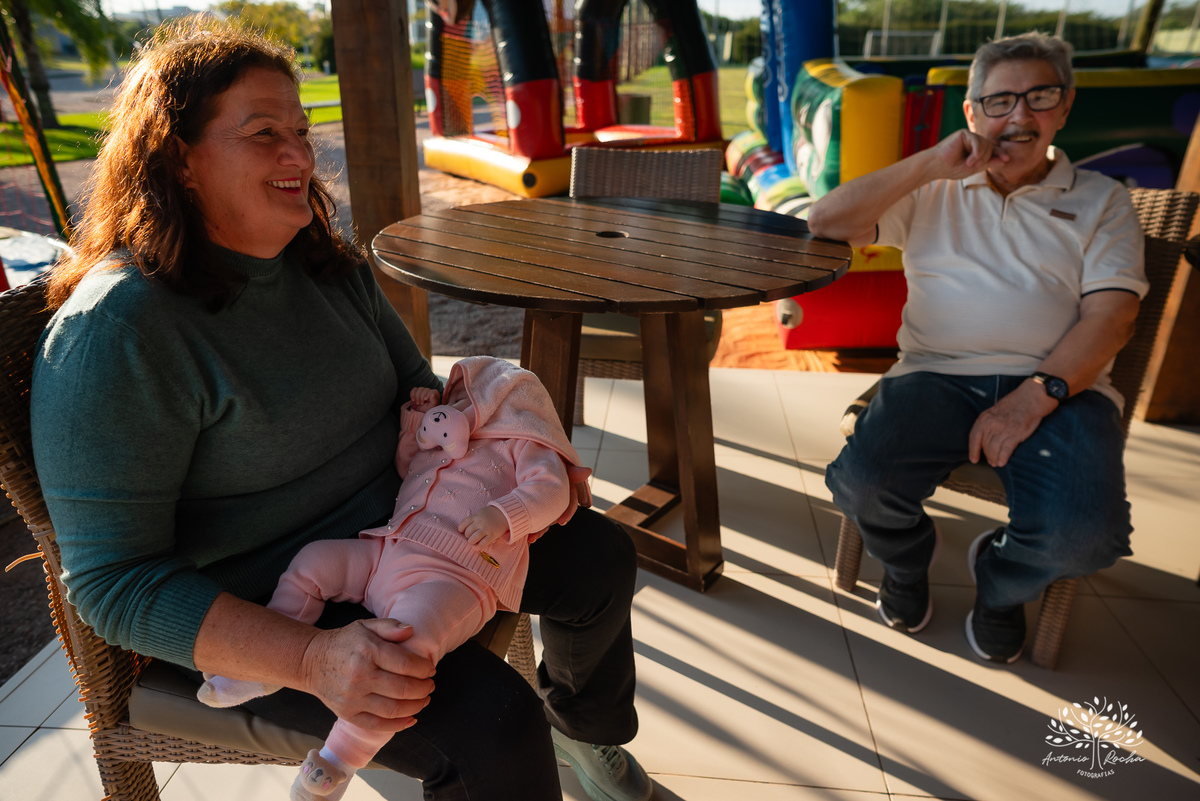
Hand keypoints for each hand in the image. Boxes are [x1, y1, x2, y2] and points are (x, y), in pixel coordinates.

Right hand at [299, 618, 435, 732]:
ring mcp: (352, 698)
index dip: (424, 669)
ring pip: (393, 709)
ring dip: (416, 706)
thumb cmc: (344, 643)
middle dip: (424, 689)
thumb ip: (390, 627)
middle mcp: (360, 676)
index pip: (405, 663)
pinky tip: (411, 718)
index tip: (430, 670)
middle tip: (430, 685)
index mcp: (368, 651)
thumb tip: (411, 631)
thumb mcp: (365, 626)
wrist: (311, 661)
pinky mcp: (347, 714)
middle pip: (403, 688)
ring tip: (424, 700)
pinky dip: (398, 725)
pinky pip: (377, 725)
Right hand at [409, 386, 440, 412]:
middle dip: (421, 397)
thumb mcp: (432, 407)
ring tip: (417, 403)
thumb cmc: (428, 410)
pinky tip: (413, 400)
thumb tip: (432, 394)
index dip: (427, 395)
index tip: (424, 400)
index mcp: (435, 394)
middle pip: (424, 389)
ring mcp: (423, 391)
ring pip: (419, 389)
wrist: (421, 413)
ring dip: (416, 397)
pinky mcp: (417, 391)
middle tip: (421, 404)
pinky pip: (414, 389)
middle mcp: (429, 391)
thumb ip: (434, 400)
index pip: (431, 391)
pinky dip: (412, 394)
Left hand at [458, 505, 507, 545]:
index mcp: (475, 516)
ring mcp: (486, 529)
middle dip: (468, 536)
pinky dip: (479, 546)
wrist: (504, 514)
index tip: (463, 531)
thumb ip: (472, 520)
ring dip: (471, 542)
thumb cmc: (490, 515)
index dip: (461, 529)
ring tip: (474, 541)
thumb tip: (464, 531)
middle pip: (467, 533)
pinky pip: (482, 544)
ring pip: (472, 539)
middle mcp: (479, 522)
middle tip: (471, 535)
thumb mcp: (480, 513)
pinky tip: (480, 545)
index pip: (462, 524)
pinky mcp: (492, 535)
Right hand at [927, 130, 1008, 181]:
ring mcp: (969, 136)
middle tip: (973, 166)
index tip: (1006, 160)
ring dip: (980, 157)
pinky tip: (970, 159)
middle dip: (985, 158)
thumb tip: (1005, 161)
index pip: (992, 150)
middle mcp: (973, 141)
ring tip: (969, 164)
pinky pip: (978, 141)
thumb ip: (988, 163)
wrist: (936, 166)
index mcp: (975, 149)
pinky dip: (976, 151)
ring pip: (986, 144)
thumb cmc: (951, 168)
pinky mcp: (964, 133)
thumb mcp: (973, 168)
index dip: (999, 154)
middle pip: (990, 147)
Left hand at [967, 380, 1058, 467]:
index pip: (974, 437)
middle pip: (985, 445)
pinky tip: (1002, 462)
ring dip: (994, 459)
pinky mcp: (1015, 434)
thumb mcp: (994, 411)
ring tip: (996, 463)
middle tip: (990, 461)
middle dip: (987, 455)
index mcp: (984, 418)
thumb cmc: (1014, 405)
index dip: (973, 450)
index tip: (973, 459)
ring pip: (994, 449)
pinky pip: (1005, 450)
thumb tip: (986, 439)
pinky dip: (1003, 458)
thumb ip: (989, 424)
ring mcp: (1003, 429)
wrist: (1031, 398)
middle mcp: (992, 424)